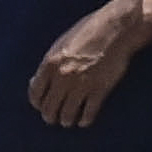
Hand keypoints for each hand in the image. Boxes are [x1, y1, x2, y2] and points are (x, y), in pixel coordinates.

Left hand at [28, 0, 151, 126]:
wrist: (116, 29)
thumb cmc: (88, 31)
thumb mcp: (61, 43)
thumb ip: (50, 62)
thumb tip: (41, 80)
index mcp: (50, 63)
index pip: (35, 92)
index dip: (37, 103)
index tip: (40, 106)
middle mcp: (63, 77)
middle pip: (50, 106)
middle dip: (49, 115)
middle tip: (52, 119)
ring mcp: (82, 85)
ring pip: (68, 113)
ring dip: (66, 120)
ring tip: (67, 122)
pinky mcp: (100, 90)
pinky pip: (89, 112)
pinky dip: (85, 120)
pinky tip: (84, 122)